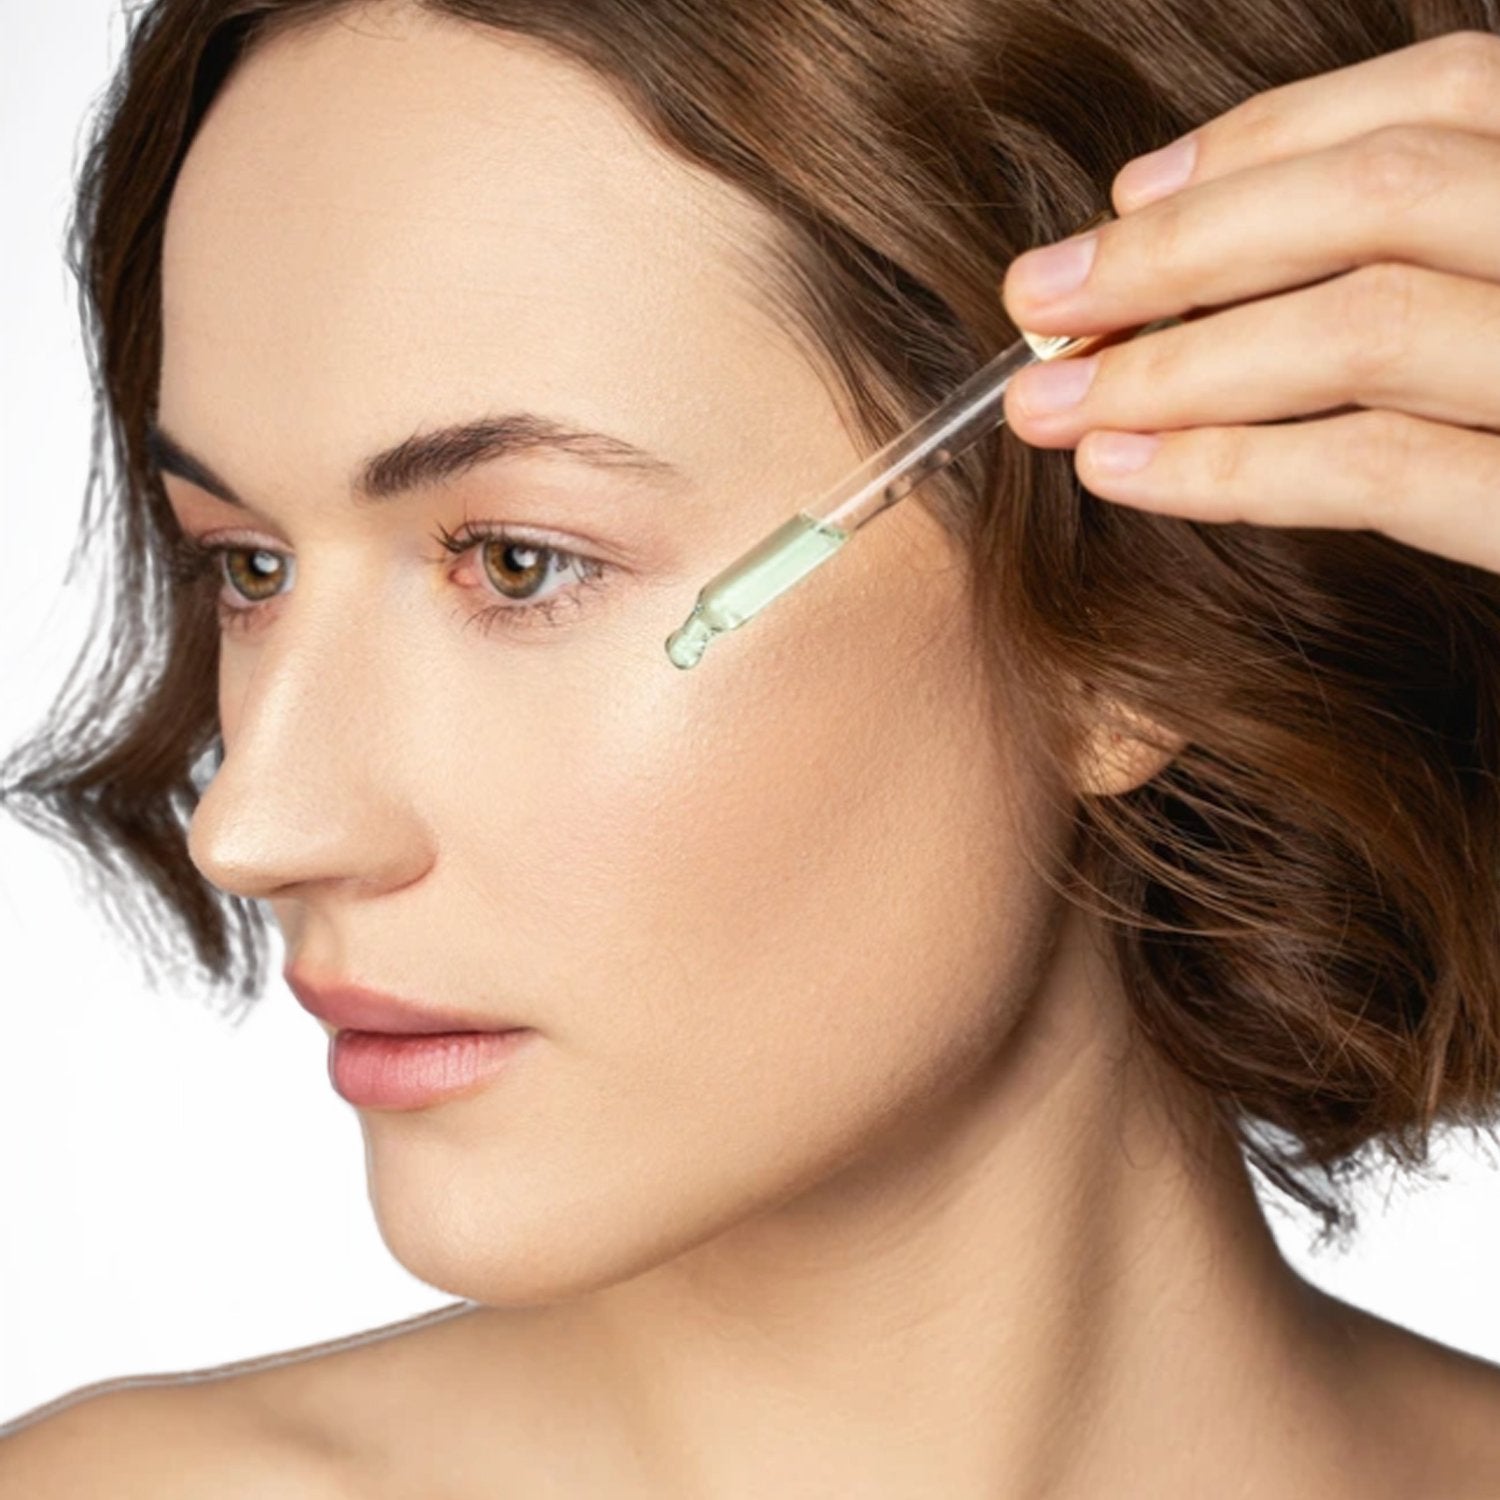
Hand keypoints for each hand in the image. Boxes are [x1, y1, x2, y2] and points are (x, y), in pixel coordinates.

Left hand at [998, 29, 1499, 573]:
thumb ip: (1431, 255)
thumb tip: (1196, 238)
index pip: (1445, 96)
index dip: (1267, 140)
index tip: (1129, 196)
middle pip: (1380, 200)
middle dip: (1181, 249)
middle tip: (1039, 299)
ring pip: (1364, 327)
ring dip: (1176, 363)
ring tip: (1050, 401)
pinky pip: (1380, 471)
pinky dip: (1233, 467)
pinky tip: (1127, 472)